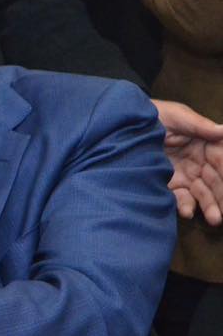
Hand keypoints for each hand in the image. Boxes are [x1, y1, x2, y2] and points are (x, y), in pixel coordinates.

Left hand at [152, 100, 222, 224]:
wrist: (124, 127)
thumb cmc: (154, 116)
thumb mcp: (177, 116)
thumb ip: (199, 125)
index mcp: (206, 144)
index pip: (222, 160)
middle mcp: (199, 162)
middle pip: (217, 181)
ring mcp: (185, 175)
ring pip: (204, 194)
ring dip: (211, 206)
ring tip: (216, 219)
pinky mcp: (169, 185)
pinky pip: (181, 199)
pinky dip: (186, 206)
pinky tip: (187, 212)